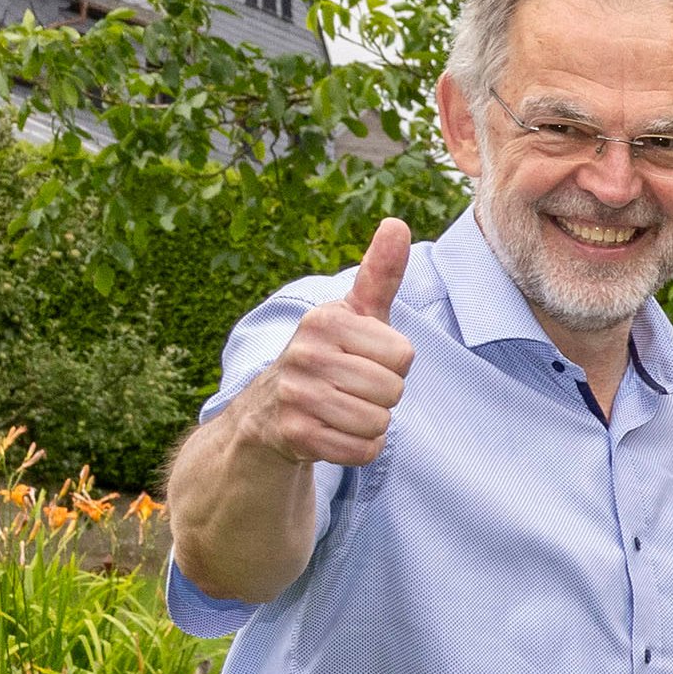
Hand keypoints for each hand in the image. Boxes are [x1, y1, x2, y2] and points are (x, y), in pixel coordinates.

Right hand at [248, 218, 417, 470]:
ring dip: (370, 423)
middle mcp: (304, 352)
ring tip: (340, 409)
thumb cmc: (328, 357)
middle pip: (393, 390)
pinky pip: (363, 450)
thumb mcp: (352, 315)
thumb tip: (395, 223)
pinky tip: (332, 433)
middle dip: (382, 396)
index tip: (363, 359)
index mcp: (325, 320)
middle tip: (349, 388)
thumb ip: (379, 274)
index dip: (392, 364)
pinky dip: (358, 449)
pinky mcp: (294, 434)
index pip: (403, 355)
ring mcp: (295, 394)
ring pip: (378, 422)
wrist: (269, 414)